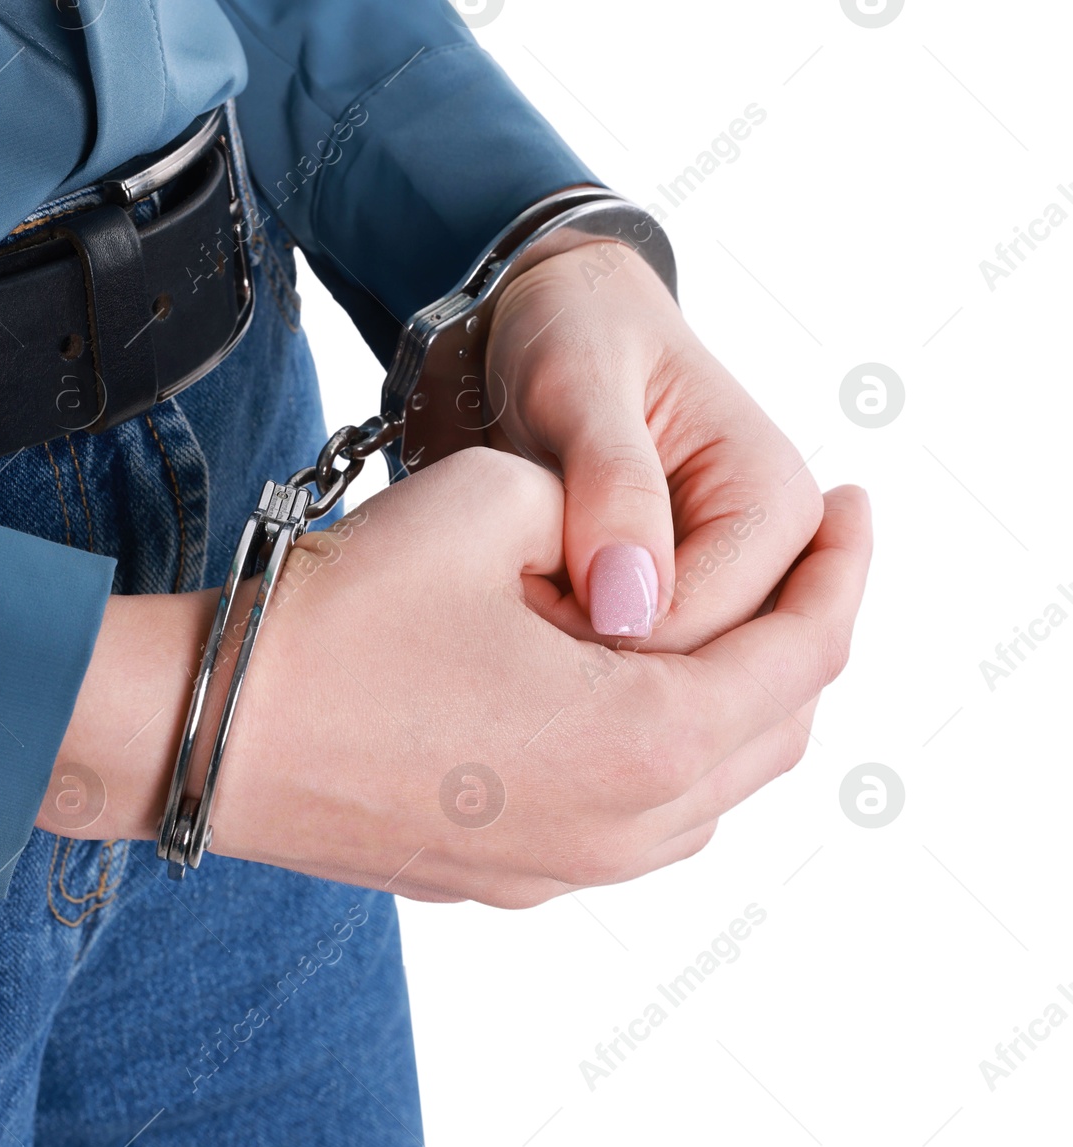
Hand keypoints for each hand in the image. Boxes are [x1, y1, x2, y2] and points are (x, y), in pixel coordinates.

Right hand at [48, 448, 871, 907]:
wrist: (206, 725)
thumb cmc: (341, 615)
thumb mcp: (498, 500)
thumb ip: (602, 512)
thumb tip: (624, 549)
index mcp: (646, 739)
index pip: (802, 653)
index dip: (843, 569)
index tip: (856, 510)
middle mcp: (622, 829)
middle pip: (771, 733)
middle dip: (801, 636)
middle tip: (807, 561)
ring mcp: (560, 870)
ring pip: (705, 793)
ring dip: (730, 705)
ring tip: (711, 624)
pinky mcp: (502, 880)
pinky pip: (627, 823)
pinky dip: (657, 756)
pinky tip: (619, 695)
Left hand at [484, 241, 823, 650]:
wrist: (557, 321)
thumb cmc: (576, 333)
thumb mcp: (579, 384)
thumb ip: (610, 484)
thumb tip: (632, 604)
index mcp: (776, 501)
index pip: (697, 629)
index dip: (594, 624)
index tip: (516, 577)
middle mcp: (776, 557)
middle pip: (688, 674)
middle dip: (587, 644)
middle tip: (509, 580)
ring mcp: (735, 588)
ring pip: (664, 686)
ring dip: (579, 654)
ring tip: (521, 579)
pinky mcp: (689, 604)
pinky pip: (641, 673)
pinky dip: (579, 652)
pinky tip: (533, 599)